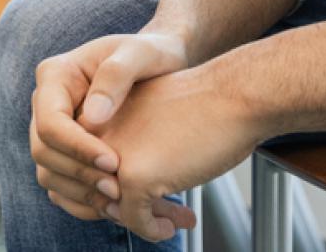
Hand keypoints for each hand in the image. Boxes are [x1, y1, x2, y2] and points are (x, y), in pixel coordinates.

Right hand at [29, 30, 189, 223]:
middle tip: (118, 189)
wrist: (159, 68)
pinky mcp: (65, 154)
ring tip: (120, 201)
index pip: (50, 122)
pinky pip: (62, 187)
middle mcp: (46, 105)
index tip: (114, 162)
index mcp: (55, 76)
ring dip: (81, 193)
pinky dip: (85, 202)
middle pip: (43, 151)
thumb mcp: (141, 53)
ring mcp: (53, 132)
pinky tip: (116, 207)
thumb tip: (91, 116)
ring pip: (49, 174)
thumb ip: (117, 74)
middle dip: (79, 174)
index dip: (76, 147)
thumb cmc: (151, 55)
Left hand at [87, 62, 267, 241]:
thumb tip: (121, 192)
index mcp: (101, 113)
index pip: (91, 163)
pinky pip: (134, 219)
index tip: (142, 197)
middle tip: (156, 215)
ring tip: (168, 221)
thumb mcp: (153, 119)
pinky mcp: (134, 176)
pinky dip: (152, 229)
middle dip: (126, 206)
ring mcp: (112, 155)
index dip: (114, 187)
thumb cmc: (203, 104)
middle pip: (97, 186)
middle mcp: (98, 132)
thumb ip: (131, 145)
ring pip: (112, 206)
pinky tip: (171, 225)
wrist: (235, 96)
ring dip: (141, 219)